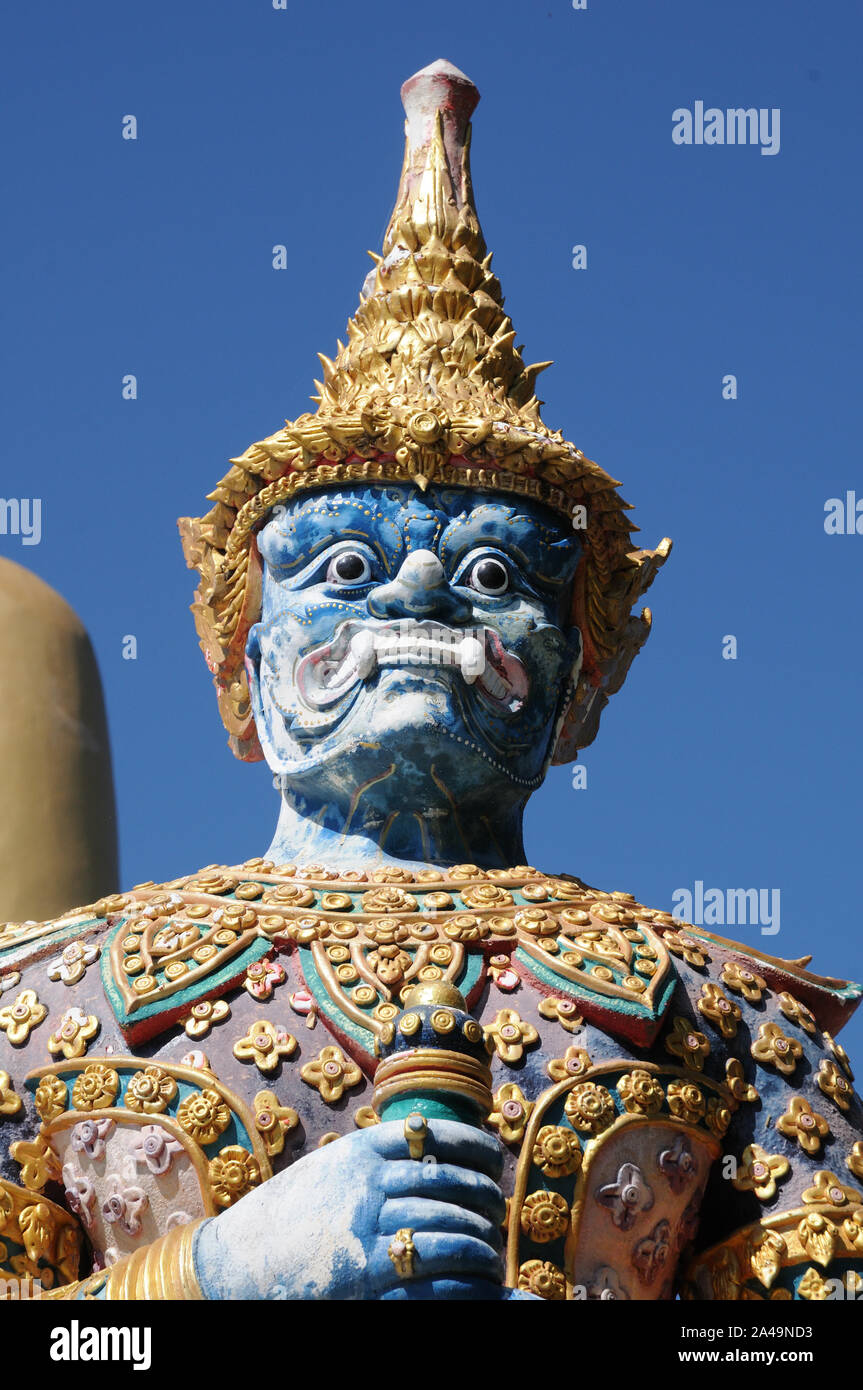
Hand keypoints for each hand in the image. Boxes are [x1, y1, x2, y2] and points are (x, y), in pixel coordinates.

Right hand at [194, 1118, 511, 1299]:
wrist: (233, 1265)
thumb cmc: (281, 1220)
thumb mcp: (324, 1171)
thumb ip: (367, 1160)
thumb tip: (418, 1149)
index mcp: (357, 1150)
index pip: (432, 1134)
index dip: (472, 1144)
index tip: (492, 1156)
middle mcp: (365, 1180)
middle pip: (448, 1178)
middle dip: (483, 1194)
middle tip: (497, 1208)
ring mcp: (365, 1224)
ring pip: (449, 1219)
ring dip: (481, 1234)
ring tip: (492, 1245)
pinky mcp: (366, 1270)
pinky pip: (435, 1262)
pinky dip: (467, 1268)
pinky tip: (481, 1274)